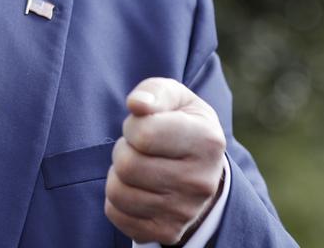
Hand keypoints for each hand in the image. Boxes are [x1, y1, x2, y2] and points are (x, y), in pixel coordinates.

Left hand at [104, 78, 226, 245]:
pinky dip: (117, 199)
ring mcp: (185, 212)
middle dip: (124, 150)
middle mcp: (201, 182)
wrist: (202, 169)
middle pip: (128, 165)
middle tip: (140, 148)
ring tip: (139, 167)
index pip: (143, 134)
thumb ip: (154, 92)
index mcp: (207, 141)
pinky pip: (116, 214)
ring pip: (118, 192)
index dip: (134, 125)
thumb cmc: (180, 123)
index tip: (146, 125)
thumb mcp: (175, 97)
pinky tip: (138, 189)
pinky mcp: (167, 232)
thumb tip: (137, 104)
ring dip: (118, 175)